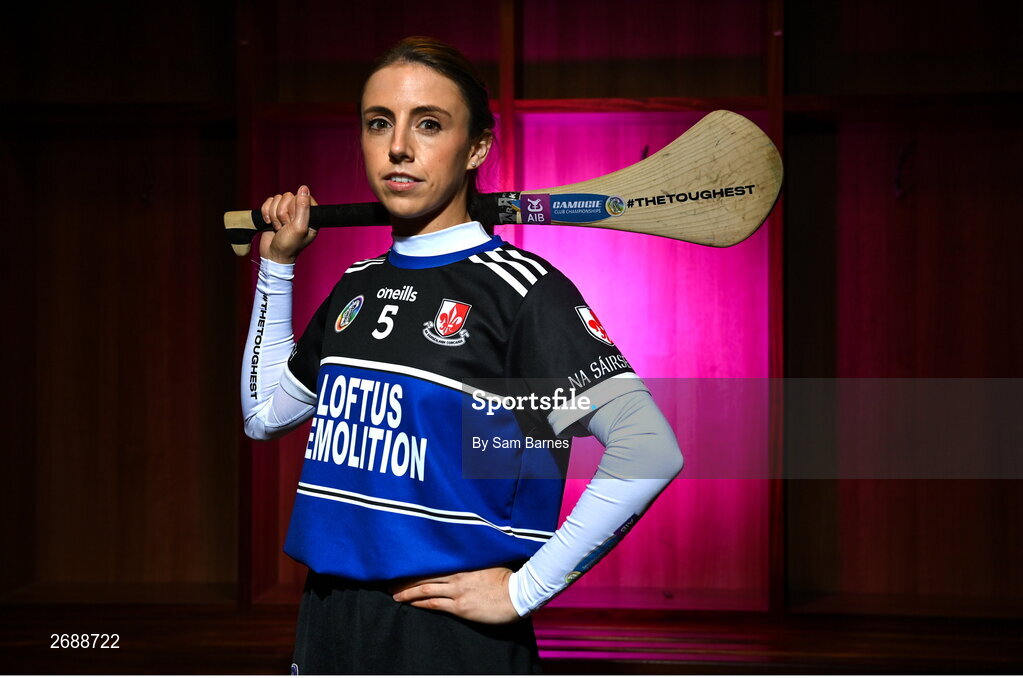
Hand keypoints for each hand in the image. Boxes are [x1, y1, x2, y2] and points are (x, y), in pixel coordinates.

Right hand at [259, 185, 318, 263]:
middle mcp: (299, 212)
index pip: (303, 196)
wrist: (272, 255)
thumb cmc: (289, 245)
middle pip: (288, 197)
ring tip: (278, 228)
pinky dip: (266, 213)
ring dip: (274, 215)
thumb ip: (303, 207)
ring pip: (277, 199)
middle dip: (283, 213)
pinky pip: (268, 202)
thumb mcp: (299, 227)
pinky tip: (269, 224)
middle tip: (285, 226)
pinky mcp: (274, 213)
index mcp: (310, 215)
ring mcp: (286, 212)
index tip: (294, 220)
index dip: (295, 207)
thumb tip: (304, 187)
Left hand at [391, 567, 520, 623]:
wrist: (517, 594)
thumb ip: (472, 558)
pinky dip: (419, 603)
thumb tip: (461, 553)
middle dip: (404, 580)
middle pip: (423, 576)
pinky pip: (434, 604)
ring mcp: (457, 591)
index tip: (402, 566)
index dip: (415, 566)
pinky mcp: (460, 607)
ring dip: (407, 593)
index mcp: (462, 563)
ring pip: (424, 590)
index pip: (432, 563)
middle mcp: (456, 576)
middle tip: (389, 583)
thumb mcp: (487, 561)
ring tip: (394, 595)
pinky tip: (410, 604)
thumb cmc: (506, 577)